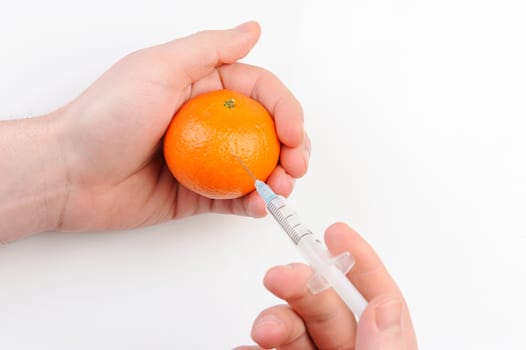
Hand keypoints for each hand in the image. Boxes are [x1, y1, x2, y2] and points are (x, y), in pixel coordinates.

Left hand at [50, 21, 308, 231]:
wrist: (69, 174)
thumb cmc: (106, 117)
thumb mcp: (159, 68)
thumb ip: (210, 50)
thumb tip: (252, 30)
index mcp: (204, 88)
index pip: (260, 92)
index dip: (286, 109)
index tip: (292, 132)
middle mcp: (208, 123)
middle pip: (266, 131)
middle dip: (292, 147)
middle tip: (296, 165)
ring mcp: (204, 161)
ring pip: (256, 167)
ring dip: (279, 178)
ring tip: (283, 187)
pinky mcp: (196, 194)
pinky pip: (234, 199)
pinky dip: (253, 203)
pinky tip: (260, 205)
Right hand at [235, 223, 417, 349]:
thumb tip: (384, 308)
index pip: (378, 301)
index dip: (360, 263)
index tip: (337, 232)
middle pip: (328, 310)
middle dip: (303, 285)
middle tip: (280, 275)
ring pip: (297, 331)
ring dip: (275, 318)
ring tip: (262, 329)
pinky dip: (255, 348)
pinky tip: (247, 347)